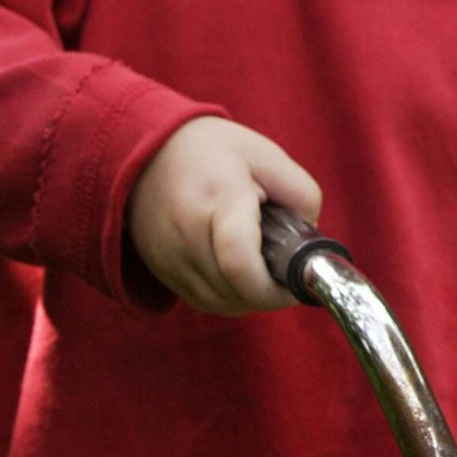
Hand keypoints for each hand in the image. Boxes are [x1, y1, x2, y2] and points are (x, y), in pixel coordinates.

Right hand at [127, 116, 319, 314]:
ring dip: (250, 297)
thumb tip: (310, 242)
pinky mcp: (161, 271)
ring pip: (222, 304)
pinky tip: (239, 272)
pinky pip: (203, 302)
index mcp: (220, 199)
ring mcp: (170, 257)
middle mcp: (188, 234)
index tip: (295, 281)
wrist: (146, 152)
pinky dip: (228, 297)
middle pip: (236, 291)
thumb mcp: (267, 155)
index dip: (272, 286)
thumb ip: (301, 194)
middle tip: (285, 271)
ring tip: (262, 265)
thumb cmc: (213, 152)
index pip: (240, 259)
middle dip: (270, 292)